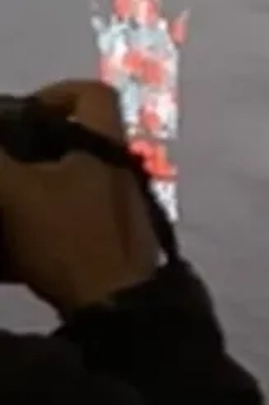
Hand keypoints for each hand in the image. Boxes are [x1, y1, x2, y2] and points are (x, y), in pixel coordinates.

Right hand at [0, 79, 160, 316]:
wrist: (115, 311)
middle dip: (30, 149)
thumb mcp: (14, 193)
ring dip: (32, 191)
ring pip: (72, 184)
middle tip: (3, 165)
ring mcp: (121, 211)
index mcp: (104, 147)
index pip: (92, 94)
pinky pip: (73, 222)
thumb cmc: (68, 240)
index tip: (20, 114)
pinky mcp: (114, 245)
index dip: (54, 93)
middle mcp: (120, 173)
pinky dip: (41, 226)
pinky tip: (12, 252)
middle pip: (76, 141)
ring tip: (4, 206)